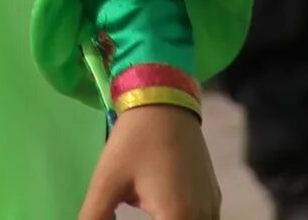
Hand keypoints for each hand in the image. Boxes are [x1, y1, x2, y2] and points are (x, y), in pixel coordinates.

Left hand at [78, 102, 220, 219]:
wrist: (164, 98)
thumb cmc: (135, 139)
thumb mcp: (108, 181)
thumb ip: (94, 217)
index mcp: (178, 217)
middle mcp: (202, 216)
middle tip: (132, 214)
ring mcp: (211, 206)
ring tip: (147, 213)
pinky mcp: (212, 195)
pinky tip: (162, 215)